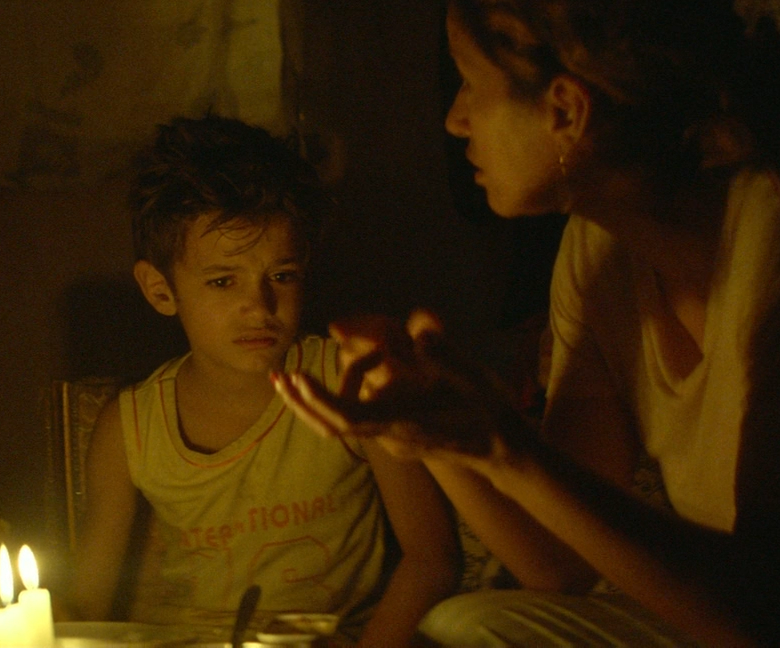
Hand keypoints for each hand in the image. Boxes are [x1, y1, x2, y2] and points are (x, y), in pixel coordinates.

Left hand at [274, 309, 530, 464]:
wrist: (503, 449)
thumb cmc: (489, 412)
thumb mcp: (472, 377)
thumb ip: (444, 354)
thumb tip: (422, 330)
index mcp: (404, 424)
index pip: (350, 418)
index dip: (321, 399)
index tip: (298, 378)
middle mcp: (390, 436)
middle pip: (333, 427)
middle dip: (303, 403)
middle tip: (277, 376)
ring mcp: (390, 439)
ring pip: (342, 423)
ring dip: (319, 399)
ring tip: (307, 371)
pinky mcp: (393, 435)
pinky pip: (357, 418)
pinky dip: (342, 397)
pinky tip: (354, 369)